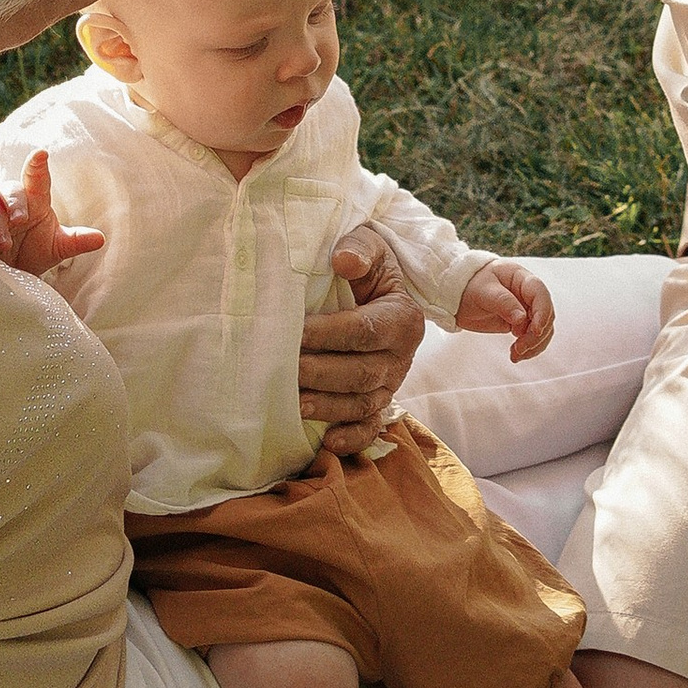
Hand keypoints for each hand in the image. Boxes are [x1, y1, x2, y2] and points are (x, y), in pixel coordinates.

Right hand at [0, 149, 103, 280]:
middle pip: (11, 190)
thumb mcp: (56, 248)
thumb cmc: (34, 252)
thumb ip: (75, 241)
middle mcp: (12, 202)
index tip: (41, 153)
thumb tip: (100, 239)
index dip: (37, 165)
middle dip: (15, 202)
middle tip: (19, 219)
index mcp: (35, 200)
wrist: (10, 274)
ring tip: (2, 245)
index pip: (37, 178)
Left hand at [306, 248, 427, 451]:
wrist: (378, 286)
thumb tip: (343, 262)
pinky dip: (353, 438)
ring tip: (296, 404)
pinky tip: (328, 442)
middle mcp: (402, 356)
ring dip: (329, 407)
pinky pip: (371, 426)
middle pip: (361, 372)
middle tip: (285, 370)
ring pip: (362, 402)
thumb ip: (357, 249)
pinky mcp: (380, 401)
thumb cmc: (366, 267)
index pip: (363, 330)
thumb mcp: (369, 246)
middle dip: (321, 373)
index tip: (295, 332)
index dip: (328, 334)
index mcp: (402, 318)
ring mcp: (391, 382)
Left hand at [454, 259, 554, 358]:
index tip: (536, 330)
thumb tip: (522, 319)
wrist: (457, 296)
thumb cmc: (470, 286)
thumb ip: (503, 302)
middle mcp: (527, 294)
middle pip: (545, 315)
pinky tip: (516, 355)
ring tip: (516, 354)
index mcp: (521, 278)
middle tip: (520, 347)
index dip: (542, 312)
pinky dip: (529, 348)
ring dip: (534, 344)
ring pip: (543, 329)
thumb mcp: (483, 291)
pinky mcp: (520, 323)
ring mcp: (525, 309)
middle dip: (536, 334)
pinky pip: (532, 337)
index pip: (540, 294)